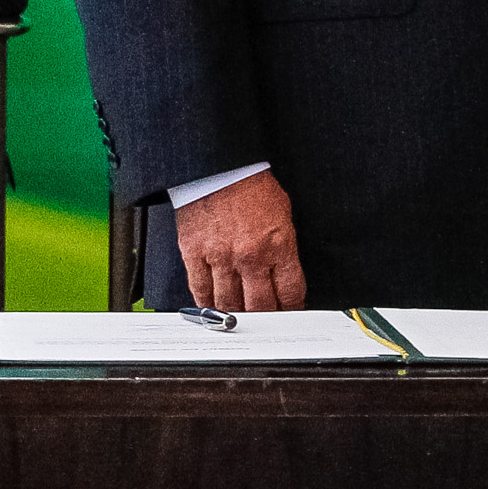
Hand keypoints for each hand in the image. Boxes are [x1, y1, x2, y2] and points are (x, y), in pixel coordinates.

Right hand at [176, 171, 307, 311]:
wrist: (217, 163)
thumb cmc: (250, 182)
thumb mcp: (282, 212)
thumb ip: (283, 246)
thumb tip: (284, 273)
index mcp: (278, 244)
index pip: (290, 292)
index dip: (292, 309)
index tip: (290, 314)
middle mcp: (250, 256)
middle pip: (261, 306)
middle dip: (266, 319)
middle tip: (266, 325)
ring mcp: (221, 257)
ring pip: (230, 304)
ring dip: (236, 316)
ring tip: (240, 321)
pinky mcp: (195, 253)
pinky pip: (200, 290)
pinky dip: (207, 304)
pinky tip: (212, 309)